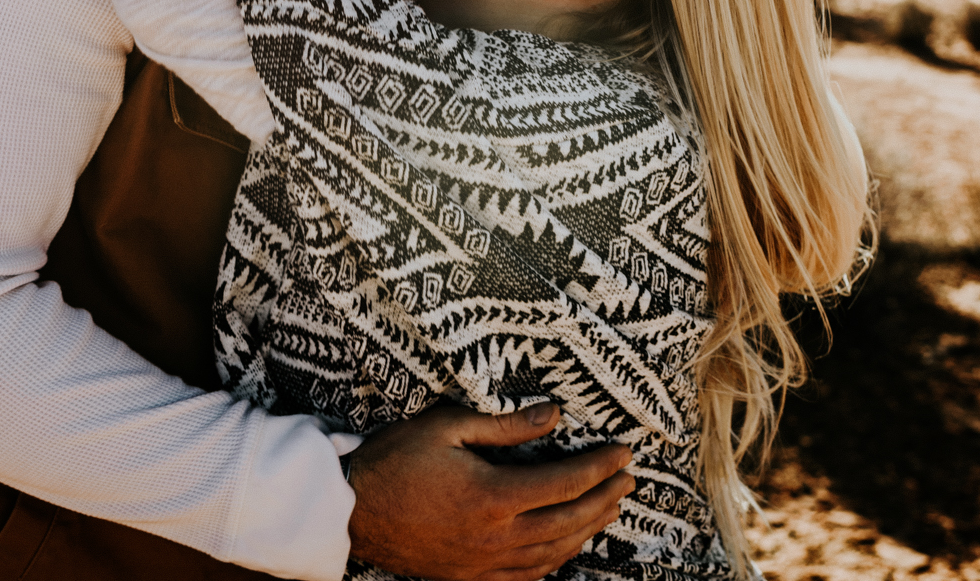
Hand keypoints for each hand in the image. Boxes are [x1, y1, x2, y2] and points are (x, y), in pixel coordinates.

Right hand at [346, 403, 635, 580]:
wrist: (350, 512)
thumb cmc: (395, 461)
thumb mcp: (447, 426)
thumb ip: (505, 425)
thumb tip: (554, 415)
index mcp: (493, 496)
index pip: (566, 482)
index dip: (601, 468)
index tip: (624, 453)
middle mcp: (496, 537)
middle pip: (570, 521)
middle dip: (606, 499)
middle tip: (629, 480)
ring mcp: (484, 564)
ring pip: (554, 554)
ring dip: (588, 531)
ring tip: (609, 509)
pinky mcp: (471, 579)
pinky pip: (527, 577)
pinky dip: (557, 561)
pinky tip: (567, 547)